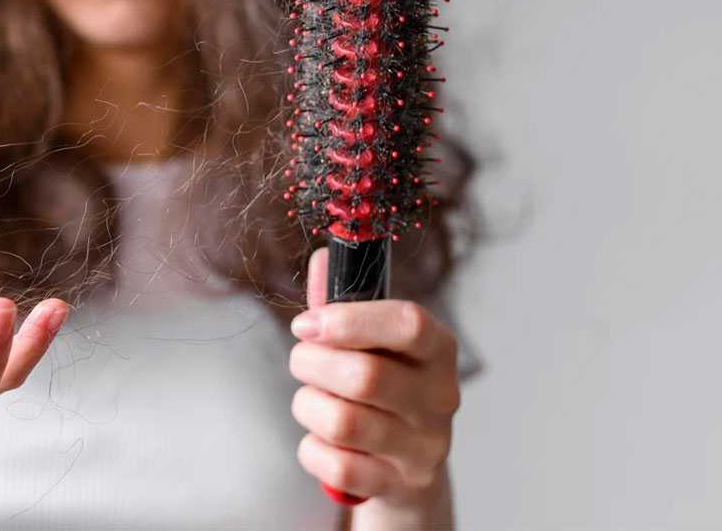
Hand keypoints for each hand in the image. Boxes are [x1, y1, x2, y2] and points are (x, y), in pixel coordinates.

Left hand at [288, 248, 459, 505]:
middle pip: (365, 376)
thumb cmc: (382, 389)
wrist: (406, 468)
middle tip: (301, 360)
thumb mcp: (371, 342)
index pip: (409, 324)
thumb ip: (344, 301)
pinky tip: (321, 439)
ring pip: (343, 422)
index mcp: (437, 350)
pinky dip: (312, 450)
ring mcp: (423, 447)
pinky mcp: (400, 486)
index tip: (307, 323)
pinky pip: (335, 466)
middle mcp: (440, 398)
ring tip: (312, 400)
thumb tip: (324, 256)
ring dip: (308, 406)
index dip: (350, 320)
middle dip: (311, 364)